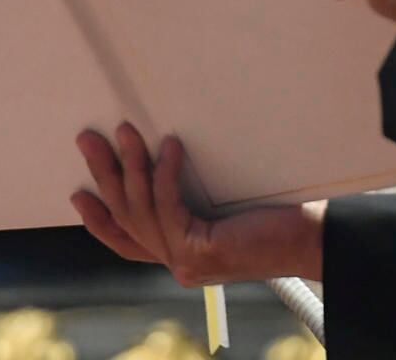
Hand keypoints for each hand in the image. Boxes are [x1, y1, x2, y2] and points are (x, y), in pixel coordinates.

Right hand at [72, 123, 323, 283]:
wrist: (316, 236)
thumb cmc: (283, 214)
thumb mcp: (229, 208)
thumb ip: (199, 200)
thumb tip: (171, 150)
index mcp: (184, 256)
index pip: (129, 242)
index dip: (100, 220)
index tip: (79, 194)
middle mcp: (180, 264)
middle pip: (127, 219)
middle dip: (104, 176)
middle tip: (87, 140)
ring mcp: (187, 262)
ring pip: (142, 210)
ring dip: (129, 166)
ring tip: (124, 131)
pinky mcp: (199, 252)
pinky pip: (169, 206)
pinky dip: (165, 174)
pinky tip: (168, 146)